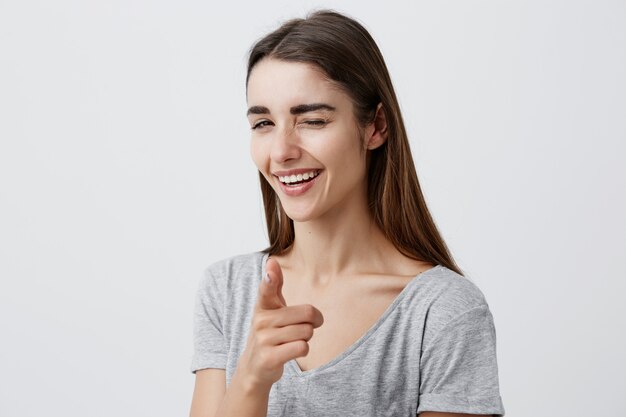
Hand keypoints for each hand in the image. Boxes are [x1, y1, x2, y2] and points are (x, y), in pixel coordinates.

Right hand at [237, 256, 323, 388]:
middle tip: (304, 327)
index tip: (270, 271)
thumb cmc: (269, 333)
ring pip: (306, 332)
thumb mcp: (269, 308)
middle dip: (313, 322)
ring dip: (306, 338)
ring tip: (292, 340)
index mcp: (262, 306)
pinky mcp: (269, 358)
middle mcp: (260, 321)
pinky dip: (303, 350)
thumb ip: (273, 284)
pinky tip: (291, 351)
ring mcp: (263, 340)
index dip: (270, 279)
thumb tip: (271, 259)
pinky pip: (302, 348)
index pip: (266, 290)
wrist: (254, 368)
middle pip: (307, 314)